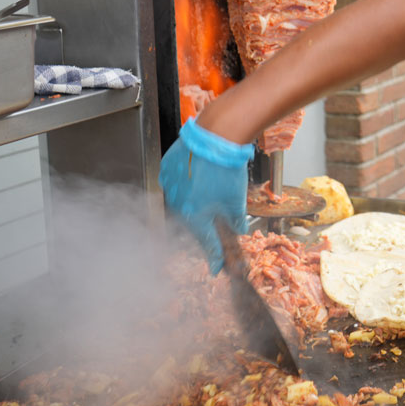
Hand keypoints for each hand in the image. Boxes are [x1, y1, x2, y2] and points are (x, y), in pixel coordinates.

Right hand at [159, 119, 254, 274]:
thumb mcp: (236, 200)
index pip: (206, 243)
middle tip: (216, 217)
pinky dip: (186, 185)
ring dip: (195, 201)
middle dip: (205, 222)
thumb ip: (236, 220)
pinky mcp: (166, 170)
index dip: (214, 257)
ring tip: (210, 188)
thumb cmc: (226, 168)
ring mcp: (169, 186)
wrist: (215, 136)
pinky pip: (175, 184)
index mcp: (194, 216)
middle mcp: (177, 204)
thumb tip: (238, 230)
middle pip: (192, 222)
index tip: (215, 269)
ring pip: (182, 202)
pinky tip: (199, 176)